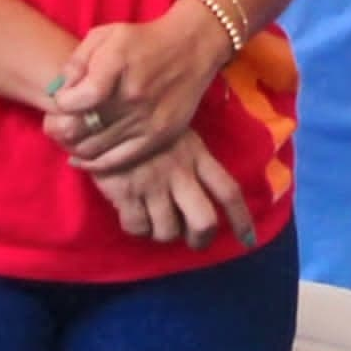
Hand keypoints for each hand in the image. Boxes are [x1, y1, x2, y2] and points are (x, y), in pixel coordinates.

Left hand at [42, 5, 228, 177]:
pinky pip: (117, 161)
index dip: (61, 103)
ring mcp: (147, 120)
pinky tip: (81, 157)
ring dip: (73, 146)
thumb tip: (58, 91)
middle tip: (54, 125)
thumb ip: (77, 61)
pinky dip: (94, 163)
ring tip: (68, 137)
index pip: (77, 100)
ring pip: (95, 149)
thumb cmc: (143, 40)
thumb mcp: (107, 35)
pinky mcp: (158, 138)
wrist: (192, 48)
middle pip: (82, 129)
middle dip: (59, 129)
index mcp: (118, 64)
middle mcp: (133, 96)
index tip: (62, 98)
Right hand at [91, 132, 255, 247]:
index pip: (228, 191)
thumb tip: (203, 194)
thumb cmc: (143, 121)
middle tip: (192, 239)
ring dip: (162, 233)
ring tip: (155, 220)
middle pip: (204, 221)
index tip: (248, 240)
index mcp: (197, 155)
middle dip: (200, 238)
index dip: (241, 219)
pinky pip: (138, 227)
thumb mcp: (177, 132)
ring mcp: (153, 184)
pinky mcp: (126, 192)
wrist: (102, 111)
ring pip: (168, 231)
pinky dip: (138, 228)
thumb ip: (192, 160)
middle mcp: (180, 172)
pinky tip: (134, 215)